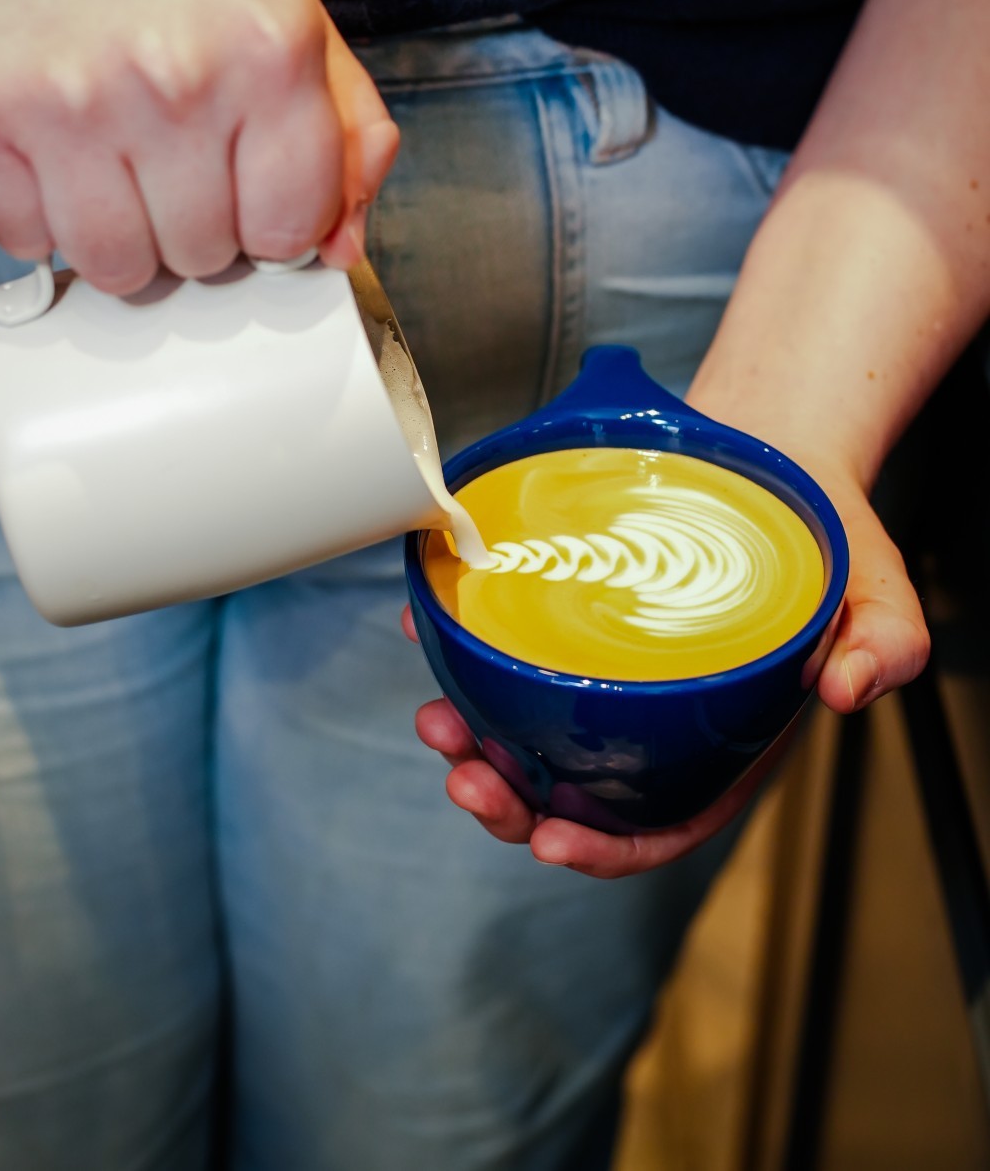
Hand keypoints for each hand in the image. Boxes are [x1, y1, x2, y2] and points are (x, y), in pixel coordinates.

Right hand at [0, 0, 397, 290]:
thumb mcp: (294, 7)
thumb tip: (340, 245)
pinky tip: (54, 144)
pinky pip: (24, 240)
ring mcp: (65, 99)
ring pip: (116, 266)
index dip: (274, 222)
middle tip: (174, 147)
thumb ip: (346, 131)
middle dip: (196, 221)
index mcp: (270, 48)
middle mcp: (171, 76)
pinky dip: (40, 216)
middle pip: (203, 256)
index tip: (251, 187)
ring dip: (122, 235)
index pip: (291, 230)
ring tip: (118, 156)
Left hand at [403, 421, 928, 878]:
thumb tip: (852, 689)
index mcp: (721, 746)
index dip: (603, 849)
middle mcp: (655, 723)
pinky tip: (426, 629)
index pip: (658, 827)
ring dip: (470, 741)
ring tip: (435, 716)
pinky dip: (461, 650)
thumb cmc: (823, 540)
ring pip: (526, 734)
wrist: (773, 459)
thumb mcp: (875, 590)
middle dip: (508, 802)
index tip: (550, 840)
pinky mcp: (568, 622)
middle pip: (572, 794)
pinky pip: (507, 654)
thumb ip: (883, 642)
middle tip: (464, 770)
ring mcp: (606, 676)